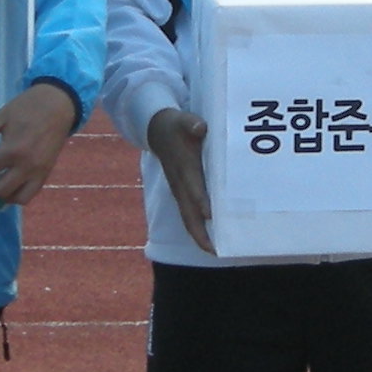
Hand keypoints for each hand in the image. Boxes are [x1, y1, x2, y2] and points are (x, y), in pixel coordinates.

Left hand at [0, 83, 78, 205]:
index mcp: (11, 150)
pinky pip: (31, 193)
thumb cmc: (27, 108)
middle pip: (0, 190)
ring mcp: (38, 172)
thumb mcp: (1, 116)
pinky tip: (10, 185)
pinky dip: (18, 195)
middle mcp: (25, 166)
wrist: (58, 105)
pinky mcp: (47, 173)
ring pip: (17, 198)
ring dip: (2, 196)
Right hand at [147, 106, 215, 249]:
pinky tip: (210, 238)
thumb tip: (200, 128)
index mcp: (183, 166)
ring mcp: (179, 190)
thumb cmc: (174, 125)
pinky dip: (197, 228)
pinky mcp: (181, 192)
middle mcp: (179, 183)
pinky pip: (188, 214)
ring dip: (199, 235)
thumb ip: (191, 123)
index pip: (192, 186)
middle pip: (187, 212)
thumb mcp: (182, 119)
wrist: (157, 130)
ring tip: (215, 251)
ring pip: (187, 217)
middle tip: (214, 250)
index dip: (199, 199)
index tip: (210, 214)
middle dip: (199, 232)